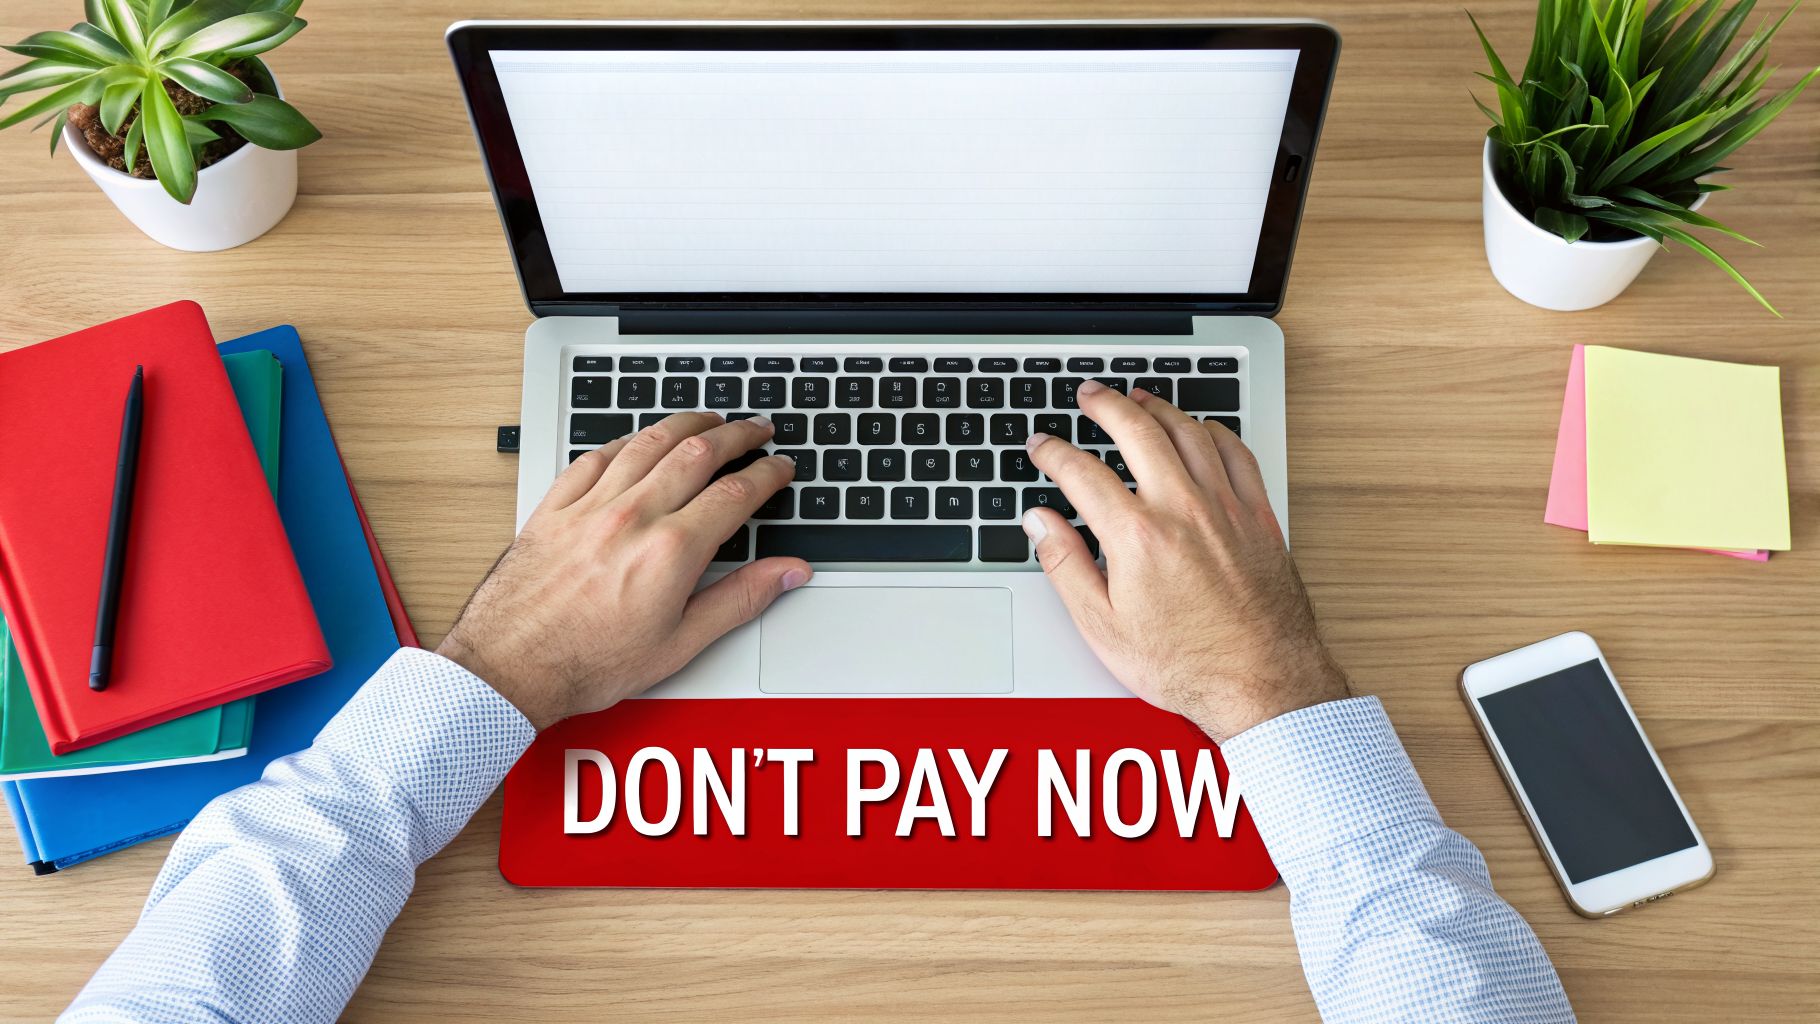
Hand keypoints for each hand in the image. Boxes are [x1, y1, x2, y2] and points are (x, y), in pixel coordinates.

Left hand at [437, 414, 809, 729]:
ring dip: (686, 423)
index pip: (735, 493)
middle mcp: (632, 516)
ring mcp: (591, 506)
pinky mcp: (556, 506)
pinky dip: (626, 440)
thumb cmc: (589, 663)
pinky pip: (596, 456)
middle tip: (756, 428)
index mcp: (670, 550)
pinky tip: (637, 440)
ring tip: (708, 418)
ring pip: (648, 442)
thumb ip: (741, 600)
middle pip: (697, 452)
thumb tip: (787, 573)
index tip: (781, 468)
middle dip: (736, 434)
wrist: (510, 666)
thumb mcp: (681, 644)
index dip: (767, 474)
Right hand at [1023, 381, 1349, 741]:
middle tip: (1089, 395)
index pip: (1081, 472)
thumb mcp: (1103, 626)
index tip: (1043, 446)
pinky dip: (1213, 432)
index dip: (1053, 452)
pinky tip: (1201, 428)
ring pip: (1188, 432)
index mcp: (1136, 536)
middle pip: (1137, 430)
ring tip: (1138, 397)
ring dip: (1158, 407)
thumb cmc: (1186, 665)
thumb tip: (1041, 523)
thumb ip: (1066, 565)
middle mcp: (1182, 509)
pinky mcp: (1258, 517)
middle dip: (1106, 405)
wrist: (1262, 683)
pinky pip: (1236, 454)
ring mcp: (1225, 508)